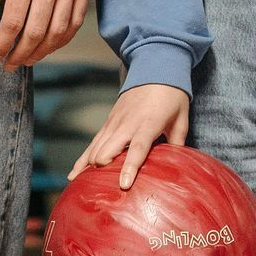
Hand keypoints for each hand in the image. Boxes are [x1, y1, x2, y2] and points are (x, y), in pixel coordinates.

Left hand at [0, 0, 92, 70]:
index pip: (12, 21)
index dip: (1, 45)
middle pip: (35, 32)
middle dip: (19, 54)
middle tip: (9, 65)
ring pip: (57, 33)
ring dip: (41, 52)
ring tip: (27, 60)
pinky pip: (74, 24)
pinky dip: (62, 41)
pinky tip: (48, 47)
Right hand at [69, 84, 191, 189]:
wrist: (154, 67)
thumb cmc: (171, 96)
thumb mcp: (180, 119)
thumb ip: (177, 143)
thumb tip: (175, 166)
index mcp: (148, 124)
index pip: (137, 149)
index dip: (129, 168)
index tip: (123, 185)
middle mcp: (127, 124)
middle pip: (106, 151)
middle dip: (104, 169)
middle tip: (108, 187)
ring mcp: (114, 123)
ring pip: (95, 149)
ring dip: (89, 168)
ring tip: (82, 188)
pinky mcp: (108, 122)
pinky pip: (92, 144)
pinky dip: (83, 159)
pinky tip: (74, 175)